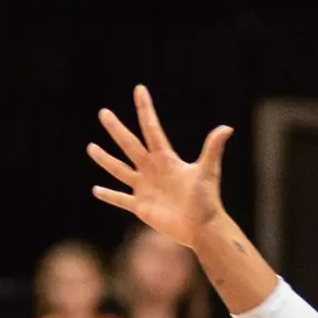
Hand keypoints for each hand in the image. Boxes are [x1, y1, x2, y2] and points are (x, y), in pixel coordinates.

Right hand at [88, 86, 233, 246]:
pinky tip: (96, 189)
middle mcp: (152, 169)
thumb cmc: (206, 200)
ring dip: (105, 160)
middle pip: (129, 145)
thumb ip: (213, 149)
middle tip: (103, 113)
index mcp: (166, 158)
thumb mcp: (208, 171)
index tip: (139, 89)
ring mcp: (145, 188)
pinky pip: (120, 199)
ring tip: (91, 147)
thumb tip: (227, 128)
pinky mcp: (141, 207)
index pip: (151, 128)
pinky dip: (109, 195)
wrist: (201, 228)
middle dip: (116, 129)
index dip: (145, 109)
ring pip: (120, 170)